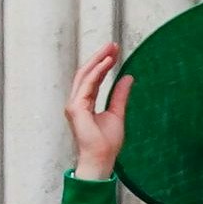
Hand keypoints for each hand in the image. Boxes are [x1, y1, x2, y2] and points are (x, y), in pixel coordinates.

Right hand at [66, 46, 130, 180]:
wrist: (102, 158)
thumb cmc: (107, 142)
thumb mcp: (117, 113)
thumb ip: (119, 95)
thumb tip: (128, 78)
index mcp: (84, 102)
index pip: (92, 77)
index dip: (102, 63)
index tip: (114, 52)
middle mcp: (76, 101)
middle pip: (86, 72)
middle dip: (99, 57)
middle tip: (113, 45)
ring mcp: (74, 104)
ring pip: (85, 75)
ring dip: (98, 61)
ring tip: (111, 50)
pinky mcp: (76, 108)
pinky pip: (87, 85)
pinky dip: (97, 73)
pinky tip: (107, 63)